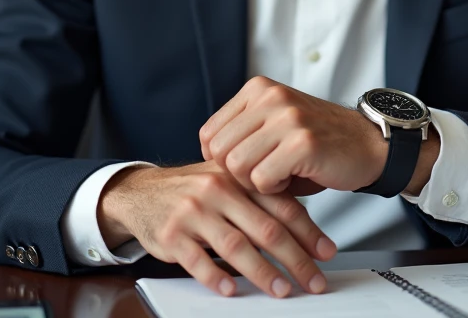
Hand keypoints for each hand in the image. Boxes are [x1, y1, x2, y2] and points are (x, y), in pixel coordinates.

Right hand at [97, 160, 336, 297]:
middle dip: (294, 258)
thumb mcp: (227, 182)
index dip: (308, 232)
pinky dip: (215, 276)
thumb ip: (260, 199)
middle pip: (264, 228)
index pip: (281, 205)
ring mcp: (193, 213)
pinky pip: (196, 260)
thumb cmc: (192, 190)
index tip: (326, 253)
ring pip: (235, 245)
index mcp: (238, 178)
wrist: (141, 192)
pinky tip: (231, 289)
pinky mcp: (171, 234)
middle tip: (312, 280)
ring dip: (262, 272)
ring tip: (281, 289)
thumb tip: (304, 227)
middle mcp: (218, 191)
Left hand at [199, 76, 386, 194]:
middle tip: (265, 174)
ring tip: (280, 174)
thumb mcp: (272, 125)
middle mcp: (270, 97)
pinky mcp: (302, 142)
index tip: (246, 166)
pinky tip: (294, 177)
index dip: (221, 160)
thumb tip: (202, 156)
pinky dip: (275, 189)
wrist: (367, 145)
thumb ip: (240, 133)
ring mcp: (287, 118)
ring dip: (256, 183)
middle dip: (237, 174)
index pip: (208, 134)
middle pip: (219, 152)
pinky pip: (262, 179)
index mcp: (258, 89)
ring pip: (237, 166)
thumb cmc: (316, 144)